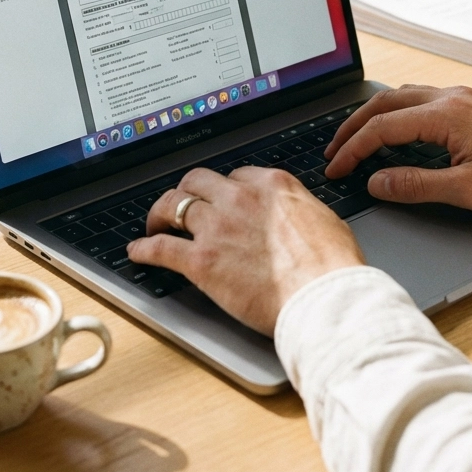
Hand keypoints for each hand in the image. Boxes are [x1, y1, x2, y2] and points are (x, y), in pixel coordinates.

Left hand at [126, 166, 363, 335]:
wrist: (324, 296)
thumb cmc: (333, 266)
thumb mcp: (323, 219)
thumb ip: (299, 210)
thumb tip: (296, 217)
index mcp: (271, 185)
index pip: (236, 175)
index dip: (225, 189)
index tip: (220, 200)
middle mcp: (240, 198)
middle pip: (197, 182)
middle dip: (187, 192)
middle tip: (181, 205)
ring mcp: (217, 227)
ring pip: (173, 205)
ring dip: (160, 214)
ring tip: (155, 223)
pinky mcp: (201, 261)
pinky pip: (161, 247)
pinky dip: (144, 248)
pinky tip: (138, 252)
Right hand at [324, 85, 471, 215]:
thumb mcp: (467, 191)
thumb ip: (416, 185)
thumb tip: (376, 182)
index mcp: (445, 115)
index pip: (382, 128)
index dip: (352, 150)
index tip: (335, 169)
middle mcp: (450, 98)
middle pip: (385, 104)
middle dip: (353, 127)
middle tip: (333, 151)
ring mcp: (462, 98)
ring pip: (402, 97)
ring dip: (374, 116)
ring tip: (356, 139)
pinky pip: (421, 99)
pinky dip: (397, 112)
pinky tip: (397, 130)